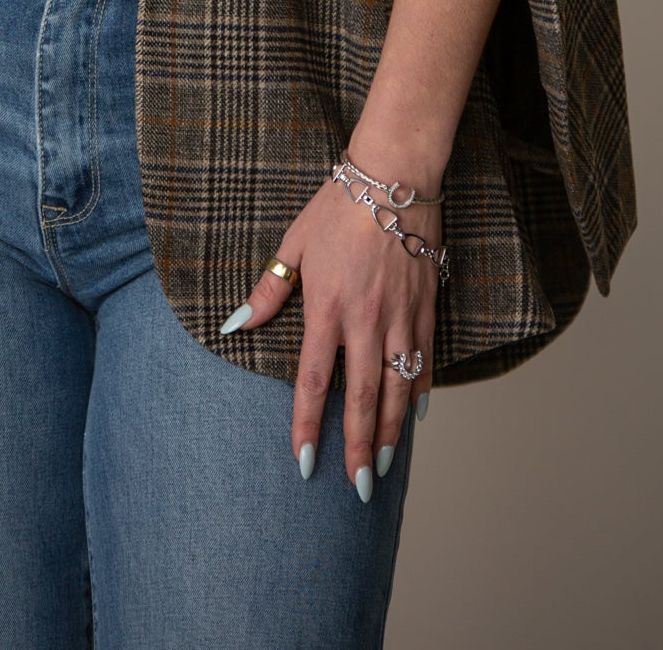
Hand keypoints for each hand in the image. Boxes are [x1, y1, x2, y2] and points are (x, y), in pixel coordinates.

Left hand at [219, 166, 439, 497]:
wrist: (394, 175)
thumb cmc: (338, 206)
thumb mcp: (294, 244)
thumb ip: (268, 291)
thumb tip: (236, 324)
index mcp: (328, 307)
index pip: (315, 381)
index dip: (308, 425)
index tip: (305, 461)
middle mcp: (366, 319)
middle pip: (362, 397)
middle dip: (357, 446)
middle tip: (358, 486)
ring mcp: (401, 315)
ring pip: (398, 387)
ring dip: (390, 431)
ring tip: (383, 466)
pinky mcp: (426, 305)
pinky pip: (424, 359)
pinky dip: (419, 390)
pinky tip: (414, 416)